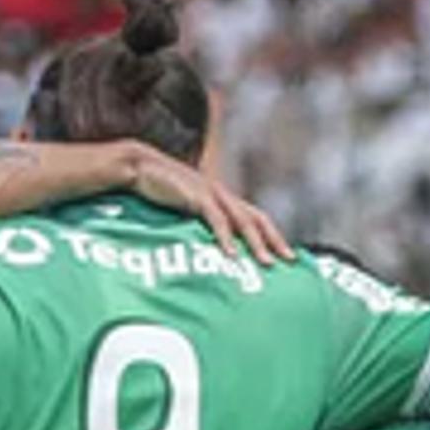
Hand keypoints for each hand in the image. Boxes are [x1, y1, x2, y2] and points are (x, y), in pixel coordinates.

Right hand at [119, 144, 291, 265]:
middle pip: (257, 219)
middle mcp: (223, 195)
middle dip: (274, 240)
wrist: (141, 167)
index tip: (284, 255)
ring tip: (265, 263)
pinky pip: (216, 219)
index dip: (272, 235)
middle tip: (288, 260)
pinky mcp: (197, 196)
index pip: (255, 217)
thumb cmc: (160, 191)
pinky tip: (231, 254)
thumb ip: (198, 224)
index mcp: (222, 198)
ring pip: (242, 221)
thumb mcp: (184, 210)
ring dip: (256, 243)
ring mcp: (212, 193)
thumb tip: (205, 249)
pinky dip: (225, 237)